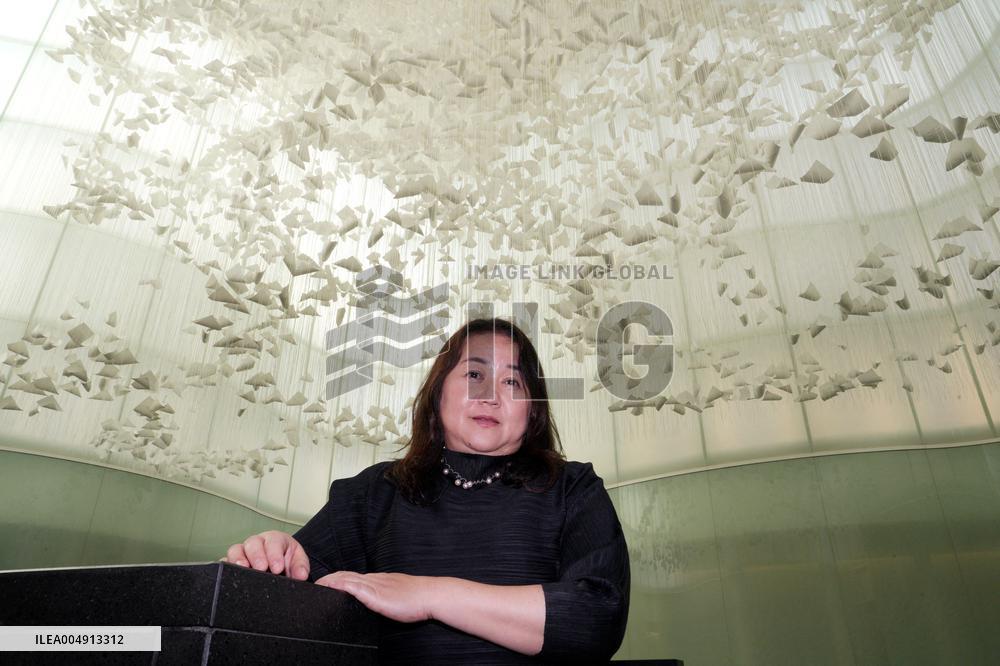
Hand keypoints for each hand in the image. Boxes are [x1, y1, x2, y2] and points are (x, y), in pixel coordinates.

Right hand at [222, 530, 309, 580]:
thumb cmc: (286, 562)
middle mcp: (257, 544)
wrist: (279, 569)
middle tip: (261, 568)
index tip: (278, 568)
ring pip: (235, 550)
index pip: (273, 541)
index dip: (274, 554)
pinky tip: (228, 577)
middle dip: (257, 555)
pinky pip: (224, 562)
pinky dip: (225, 568)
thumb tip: (301, 576)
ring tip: (243, 569)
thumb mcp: (297, 562)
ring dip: (238, 559)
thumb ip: (300, 567)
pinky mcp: (231, 564)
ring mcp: (242, 553)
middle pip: (252, 543)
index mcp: (274, 540)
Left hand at [315, 572, 433, 622]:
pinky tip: (330, 587)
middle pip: (345, 575)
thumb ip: (384, 595)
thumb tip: (377, 600)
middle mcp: (373, 579)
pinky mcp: (374, 595)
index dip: (337, 578)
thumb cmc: (416, 599)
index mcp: (378, 580)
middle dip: (329, 578)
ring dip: (329, 581)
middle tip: (315, 584)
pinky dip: (338, 585)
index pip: (352, 576)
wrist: (429, 595)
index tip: (326, 583)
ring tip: (316, 585)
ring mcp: (373, 586)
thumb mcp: (396, 593)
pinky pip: (352, 587)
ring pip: (345, 578)